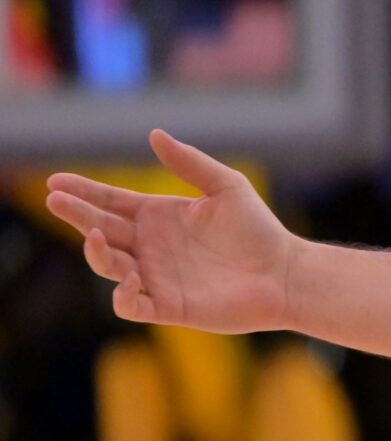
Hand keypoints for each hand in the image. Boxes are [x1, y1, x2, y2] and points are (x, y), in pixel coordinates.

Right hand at [42, 131, 301, 332]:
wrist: (285, 274)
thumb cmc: (258, 229)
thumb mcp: (226, 187)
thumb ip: (191, 163)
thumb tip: (154, 134)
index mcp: (158, 216)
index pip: (110, 202)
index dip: (83, 192)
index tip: (56, 181)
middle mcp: (150, 246)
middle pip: (101, 230)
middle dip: (76, 215)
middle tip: (56, 200)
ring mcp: (156, 277)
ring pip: (109, 266)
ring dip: (97, 252)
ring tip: (97, 235)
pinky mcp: (168, 306)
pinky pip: (131, 305)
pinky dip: (123, 296)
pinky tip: (132, 278)